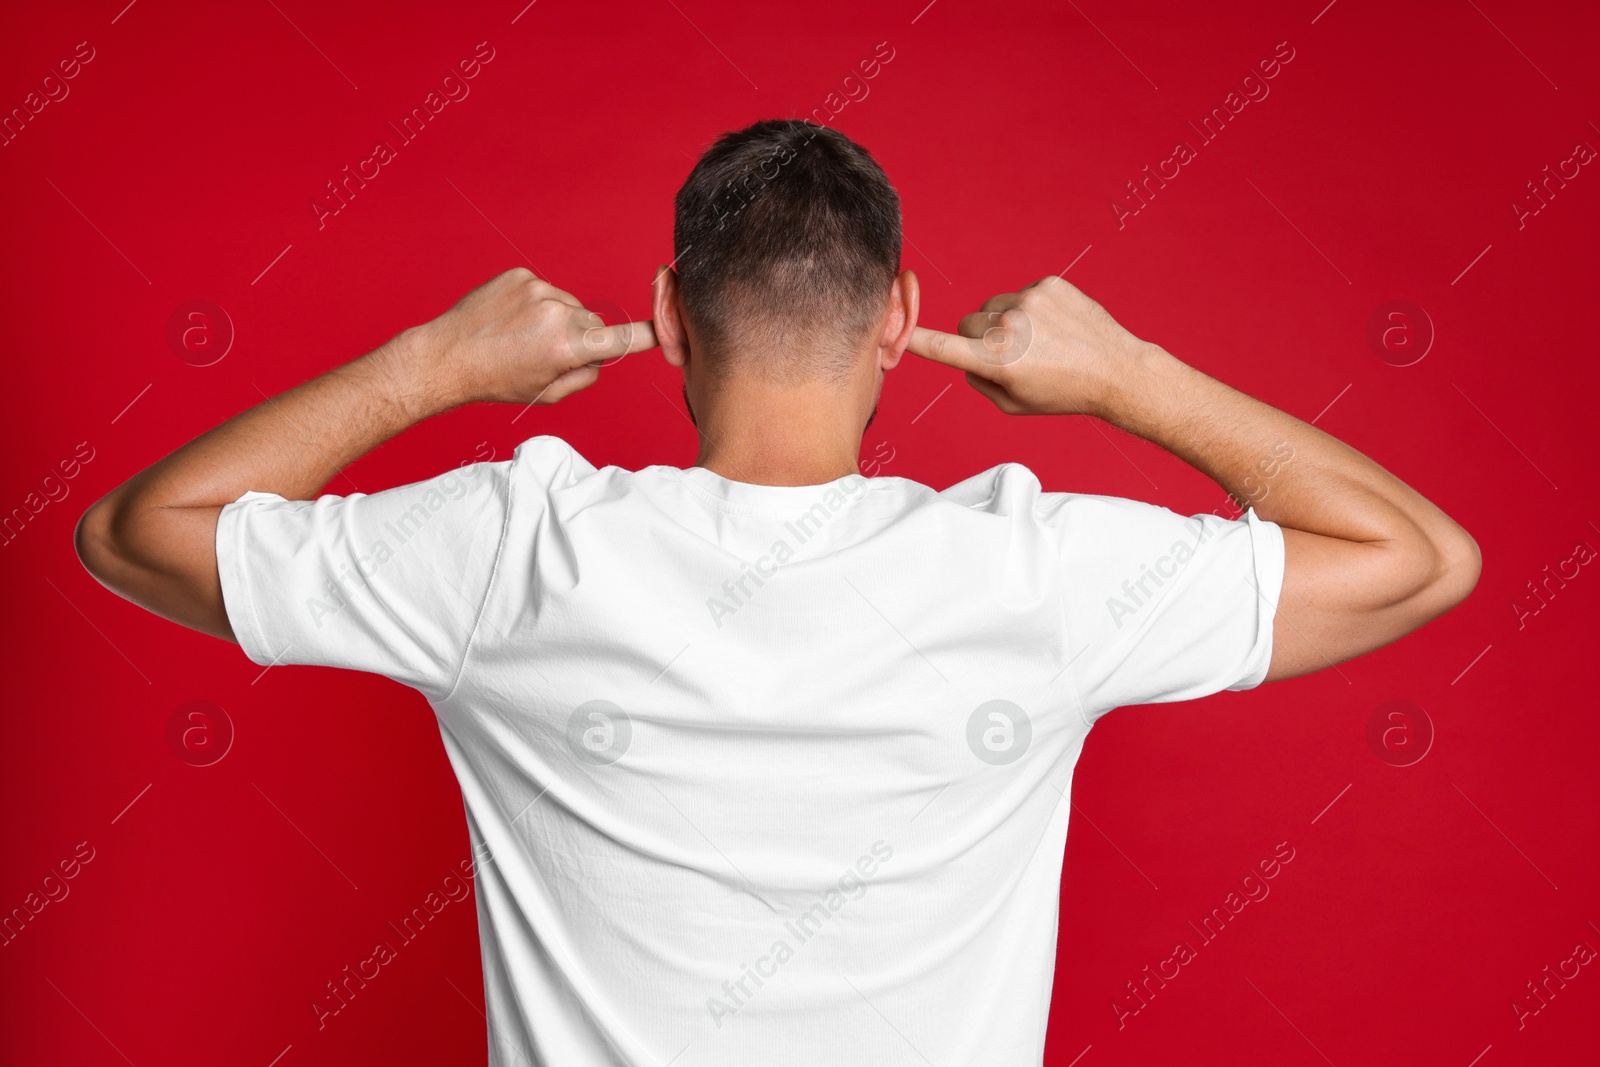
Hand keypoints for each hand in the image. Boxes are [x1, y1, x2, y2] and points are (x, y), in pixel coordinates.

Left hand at [407, 267, 657, 406]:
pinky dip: (535, 305)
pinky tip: (512, 320)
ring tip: (522, 337)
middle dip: (581, 337)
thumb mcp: (548, 394)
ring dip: (556, 320)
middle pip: (593, 322)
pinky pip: (544, 291)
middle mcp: (557, 313)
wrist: (447, 356)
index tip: (668, 329)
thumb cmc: (497, 381)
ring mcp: (538, 289)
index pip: (620, 340)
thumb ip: (585, 377)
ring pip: (569, 306)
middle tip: (546, 354)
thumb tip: (601, 356)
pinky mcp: (520, 275)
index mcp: (566, 347)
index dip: (648, 336)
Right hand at [905, 275, 1156, 417]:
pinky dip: (1030, 308)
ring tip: (1038, 341)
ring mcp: (1029, 301)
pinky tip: (1053, 326)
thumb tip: (964, 356)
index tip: (893, 330)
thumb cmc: (1062, 392)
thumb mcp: (1013, 405)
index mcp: (997, 362)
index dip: (914, 339)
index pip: (944, 348)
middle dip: (979, 338)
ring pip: (992, 306)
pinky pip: (1019, 293)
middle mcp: (1009, 328)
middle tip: (1012, 356)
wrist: (1115, 369)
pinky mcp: (1048, 284)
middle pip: (967, 323)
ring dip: (1003, 321)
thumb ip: (979, 381)